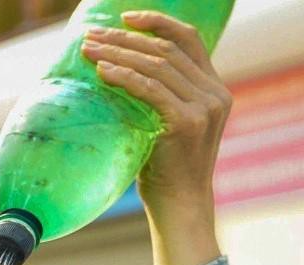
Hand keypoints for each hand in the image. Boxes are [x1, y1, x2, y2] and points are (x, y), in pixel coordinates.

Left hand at [80, 10, 231, 264]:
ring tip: (89, 50)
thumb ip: (163, 97)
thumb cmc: (167, 169)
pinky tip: (103, 72)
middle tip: (92, 35)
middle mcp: (214, 94)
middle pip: (167, 50)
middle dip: (126, 39)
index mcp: (214, 89)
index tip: (125, 17)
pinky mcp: (186, 124)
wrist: (180, 205)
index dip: (158, 22)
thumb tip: (122, 71)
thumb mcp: (169, 125)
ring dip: (119, 54)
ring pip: (157, 66)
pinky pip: (151, 90)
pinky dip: (125, 77)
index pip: (189, 40)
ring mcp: (204, 108)